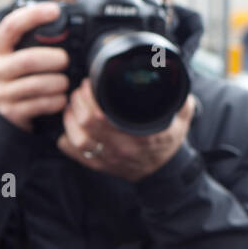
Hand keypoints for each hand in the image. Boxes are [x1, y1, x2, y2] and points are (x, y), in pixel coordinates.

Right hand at [0, 3, 70, 131]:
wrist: (7, 105)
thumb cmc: (21, 71)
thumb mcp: (19, 51)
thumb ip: (33, 36)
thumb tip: (61, 14)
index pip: (11, 26)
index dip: (33, 16)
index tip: (55, 10)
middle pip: (28, 60)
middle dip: (54, 59)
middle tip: (65, 60)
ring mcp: (0, 92)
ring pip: (37, 85)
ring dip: (59, 82)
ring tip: (65, 81)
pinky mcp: (10, 111)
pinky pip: (40, 105)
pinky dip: (57, 100)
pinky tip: (61, 98)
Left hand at [56, 78, 197, 181]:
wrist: (165, 172)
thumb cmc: (168, 142)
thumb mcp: (180, 118)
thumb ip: (178, 98)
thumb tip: (176, 76)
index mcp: (140, 135)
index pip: (101, 115)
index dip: (90, 97)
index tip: (90, 83)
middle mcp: (122, 148)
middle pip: (86, 123)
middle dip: (78, 102)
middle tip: (80, 90)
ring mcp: (109, 159)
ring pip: (77, 139)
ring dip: (70, 119)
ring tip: (72, 106)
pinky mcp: (100, 166)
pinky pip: (75, 153)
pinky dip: (67, 139)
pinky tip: (71, 128)